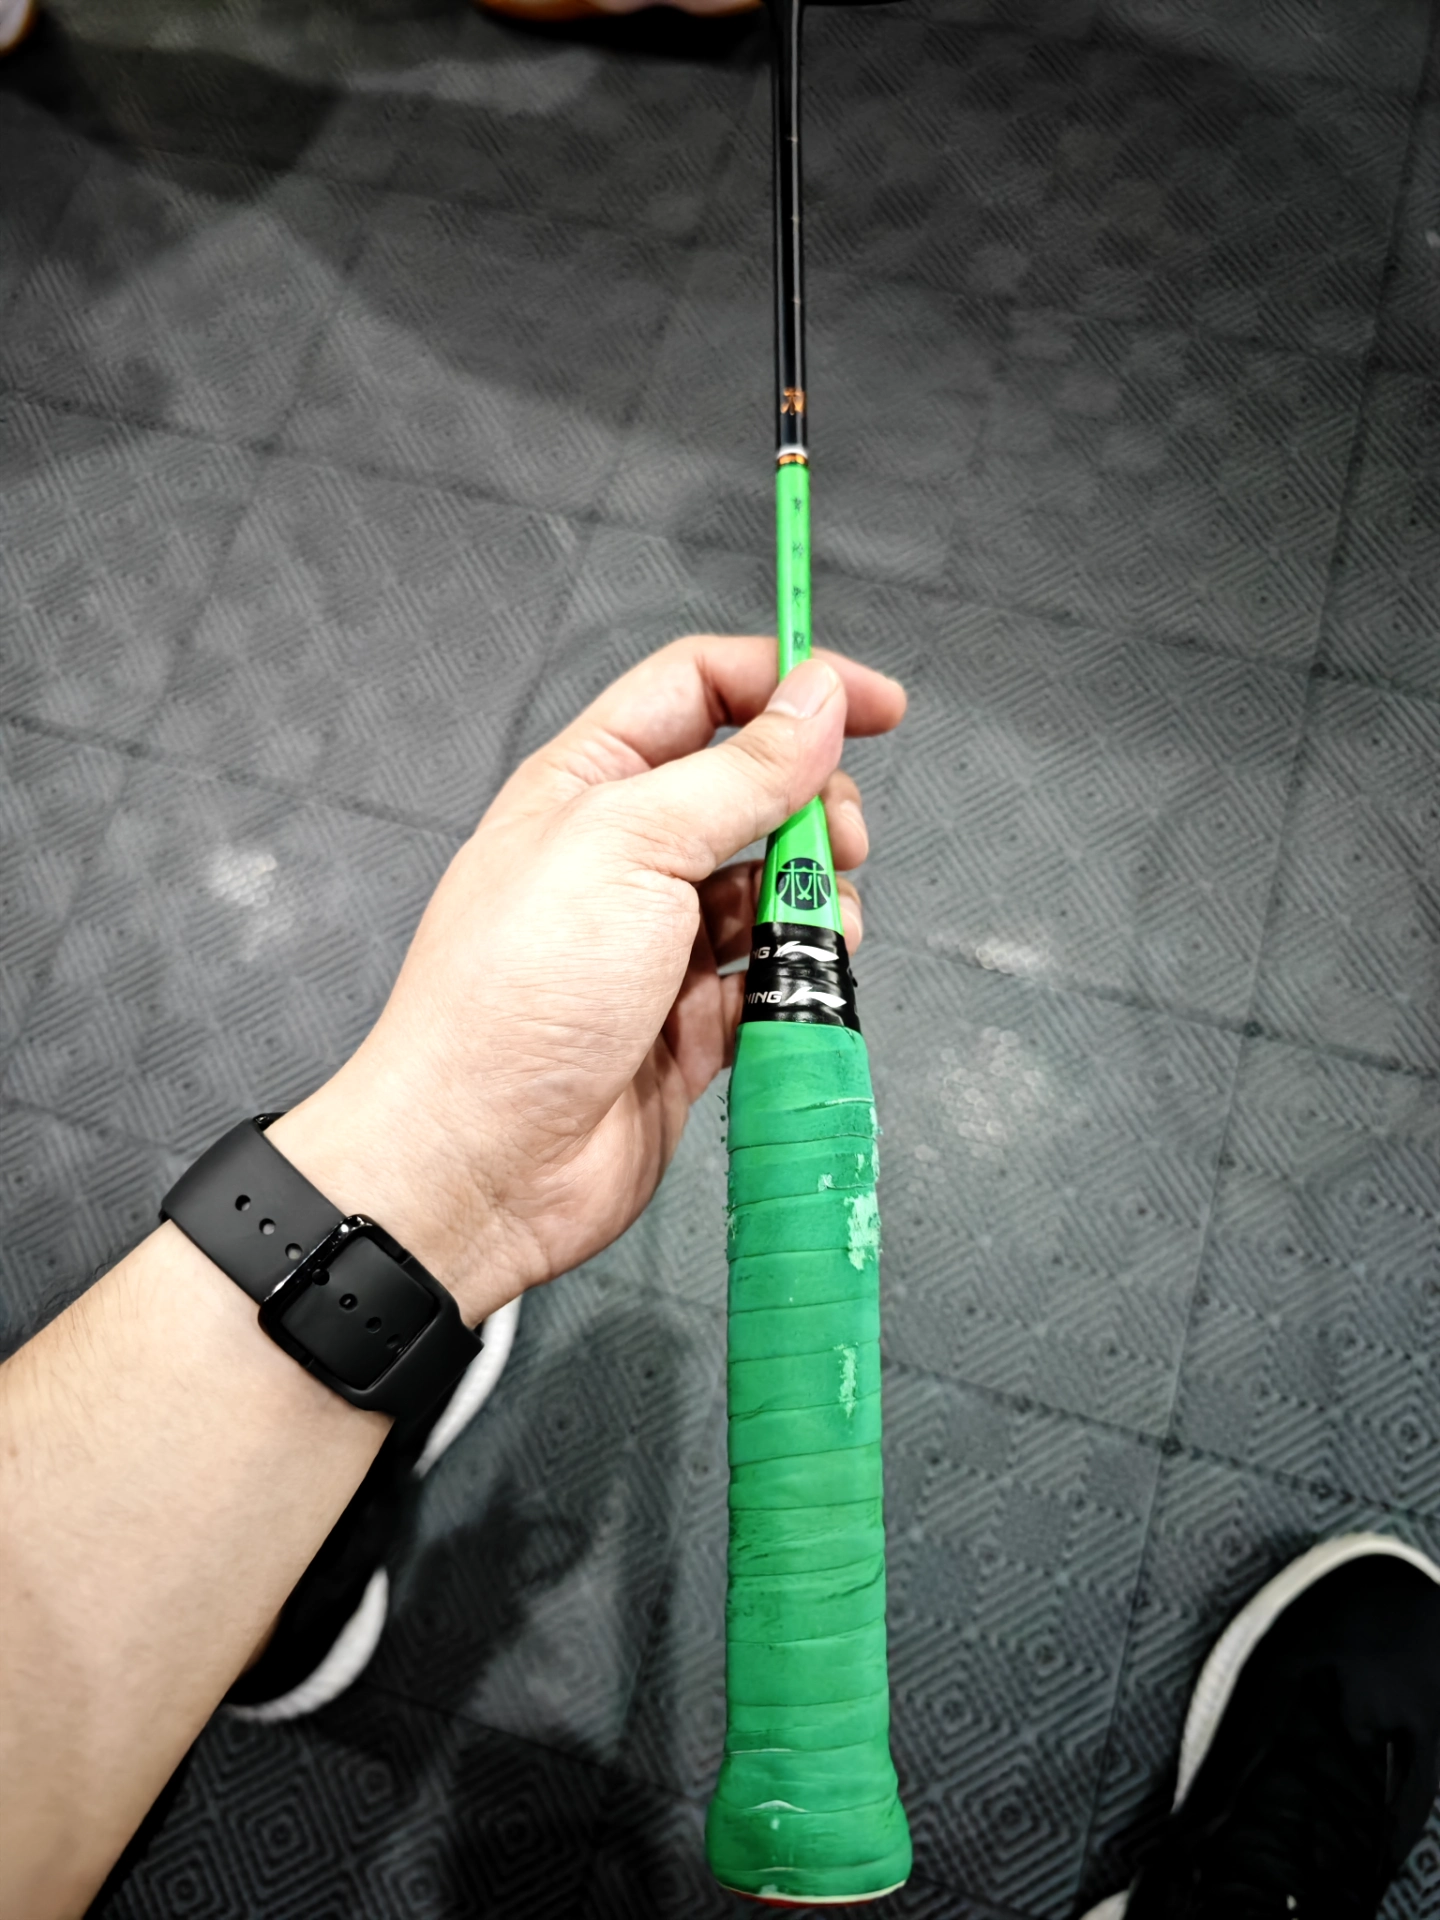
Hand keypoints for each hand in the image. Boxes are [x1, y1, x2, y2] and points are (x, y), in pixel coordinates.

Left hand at [270, 635, 904, 1322]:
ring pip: (772, 888)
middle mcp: (625, 855)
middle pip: (754, 789)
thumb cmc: (511, 998)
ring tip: (811, 928)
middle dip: (813, 805)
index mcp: (591, 784)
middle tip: (837, 840)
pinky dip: (795, 981)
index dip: (788, 682)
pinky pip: (771, 979)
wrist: (482, 1161)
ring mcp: (659, 942)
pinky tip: (785, 992)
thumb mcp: (632, 845)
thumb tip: (815, 700)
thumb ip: (739, 772)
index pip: (700, 689)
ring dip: (812, 902)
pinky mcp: (690, 1023)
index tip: (870, 703)